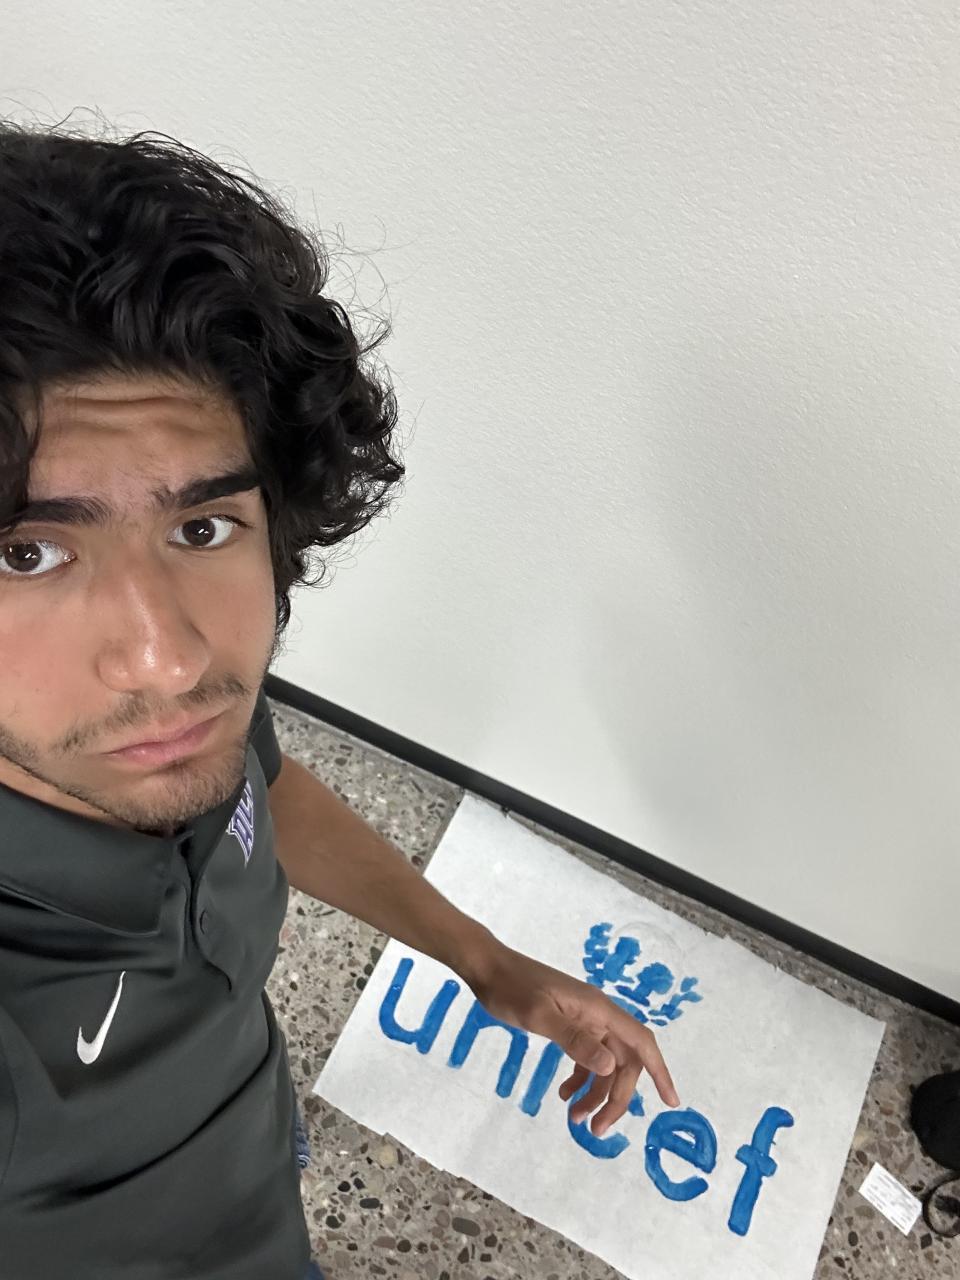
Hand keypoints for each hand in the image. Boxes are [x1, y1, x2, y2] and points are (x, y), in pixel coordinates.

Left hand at [467, 939, 679, 1135]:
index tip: (670, 1102)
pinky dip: (580, 1080)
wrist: (489, 969)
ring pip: (604, 1064)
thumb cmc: (512, 988)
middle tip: (596, 1130)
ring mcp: (583, 1021)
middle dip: (615, 1098)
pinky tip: (564, 1094)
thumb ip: (574, 1040)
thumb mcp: (539, 1015)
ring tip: (575, 1119)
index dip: (659, 1072)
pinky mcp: (568, 1026)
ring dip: (596, 1094)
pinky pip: (585, 1058)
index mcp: (598, 1009)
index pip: (640, 1042)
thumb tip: (609, 1067)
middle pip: (623, 1062)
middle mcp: (598, 1015)